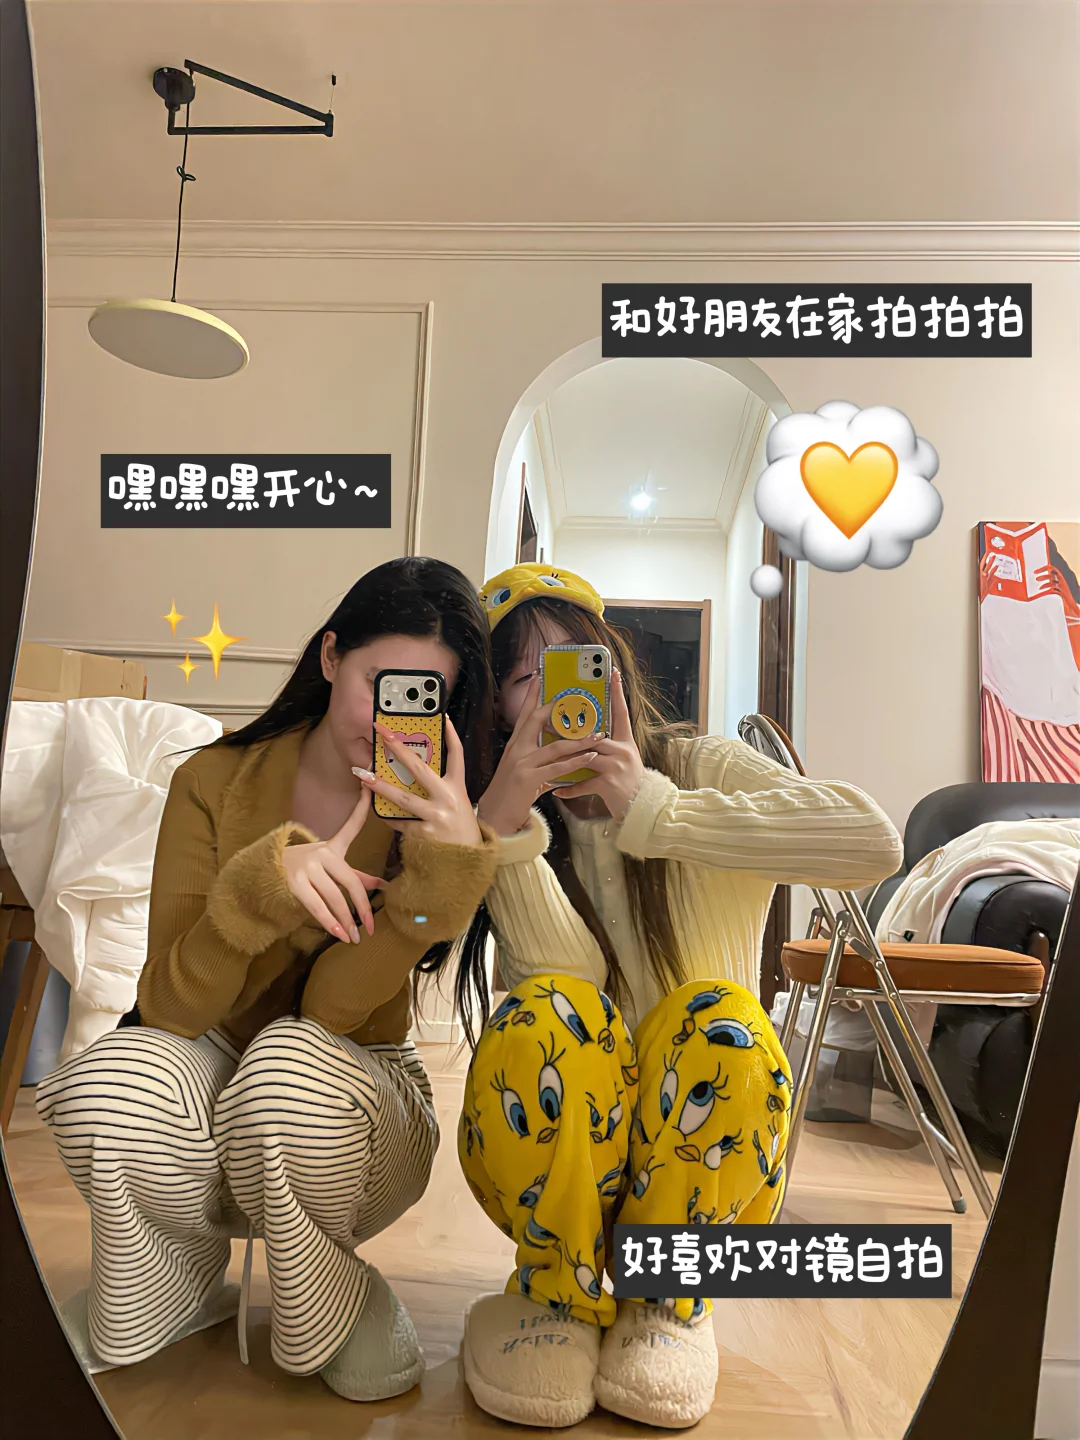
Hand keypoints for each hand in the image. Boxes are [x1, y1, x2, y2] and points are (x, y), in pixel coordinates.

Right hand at [282, 788, 383, 943]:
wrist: (265, 872)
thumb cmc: (306, 871)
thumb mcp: (330, 869)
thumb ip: (356, 876)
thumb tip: (384, 886)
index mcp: (332, 846)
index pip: (351, 826)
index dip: (361, 807)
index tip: (368, 787)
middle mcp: (321, 853)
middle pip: (349, 881)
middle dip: (362, 907)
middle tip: (371, 927)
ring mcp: (306, 867)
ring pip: (333, 897)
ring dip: (345, 920)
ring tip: (355, 937)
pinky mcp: (293, 882)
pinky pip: (315, 905)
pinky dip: (328, 921)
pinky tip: (338, 933)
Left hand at [356, 716, 483, 846]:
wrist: (465, 864)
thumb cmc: (459, 832)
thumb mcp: (457, 806)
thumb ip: (439, 791)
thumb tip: (412, 773)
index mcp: (457, 789)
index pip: (457, 756)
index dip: (450, 735)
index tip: (442, 718)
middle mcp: (448, 799)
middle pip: (420, 769)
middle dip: (399, 749)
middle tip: (384, 735)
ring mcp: (435, 817)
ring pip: (402, 798)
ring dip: (380, 787)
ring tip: (363, 776)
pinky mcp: (423, 834)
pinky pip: (399, 823)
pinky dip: (388, 818)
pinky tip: (379, 813)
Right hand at [476, 673, 601, 834]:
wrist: (496, 815)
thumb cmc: (511, 793)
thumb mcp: (524, 770)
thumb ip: (541, 759)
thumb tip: (561, 755)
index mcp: (515, 744)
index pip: (525, 714)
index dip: (531, 695)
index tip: (539, 677)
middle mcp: (517, 749)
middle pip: (536, 720)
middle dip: (556, 707)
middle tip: (577, 697)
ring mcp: (522, 763)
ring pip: (555, 745)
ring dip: (579, 739)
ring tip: (598, 733)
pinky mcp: (530, 779)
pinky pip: (558, 768)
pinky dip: (576, 762)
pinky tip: (590, 757)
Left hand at [555, 670, 644, 820]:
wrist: (643, 808)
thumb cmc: (628, 783)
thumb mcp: (623, 759)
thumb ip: (606, 747)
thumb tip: (586, 734)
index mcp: (626, 742)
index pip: (621, 712)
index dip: (617, 692)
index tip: (613, 673)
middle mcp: (622, 751)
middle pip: (595, 734)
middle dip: (572, 730)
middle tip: (552, 721)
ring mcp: (616, 767)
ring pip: (585, 756)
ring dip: (565, 757)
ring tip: (547, 753)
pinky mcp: (609, 785)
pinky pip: (583, 783)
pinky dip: (569, 788)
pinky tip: (557, 789)